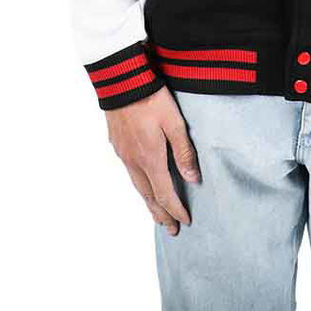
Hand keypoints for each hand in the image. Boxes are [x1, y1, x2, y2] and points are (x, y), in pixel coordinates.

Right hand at [104, 86, 200, 235]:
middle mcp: (134, 161)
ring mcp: (124, 154)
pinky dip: (140, 187)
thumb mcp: (175, 123)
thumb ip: (184, 152)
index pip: (165, 194)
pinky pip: (130, 174)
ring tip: (157, 215)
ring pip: (137, 186)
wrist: (122, 82)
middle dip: (161, 214)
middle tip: (171, 229)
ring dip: (149, 203)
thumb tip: (193, 179)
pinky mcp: (117, 144)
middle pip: (149, 196)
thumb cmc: (151, 98)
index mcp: (150, 158)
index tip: (185, 222)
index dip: (176, 209)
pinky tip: (143, 185)